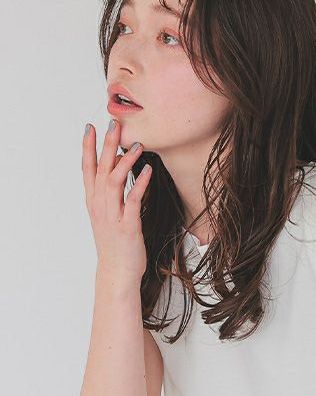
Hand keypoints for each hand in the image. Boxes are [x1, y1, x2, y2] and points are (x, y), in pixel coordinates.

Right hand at [82, 119, 151, 284]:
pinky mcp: (128, 226)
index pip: (87, 169)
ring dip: (125, 161)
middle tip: (113, 123)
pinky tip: (148, 171)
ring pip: (114, 181)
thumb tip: (116, 178)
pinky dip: (139, 184)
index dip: (87, 147)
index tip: (89, 127)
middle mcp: (100, 206)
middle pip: (101, 169)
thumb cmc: (116, 245)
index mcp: (94, 203)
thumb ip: (109, 198)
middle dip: (106, 145)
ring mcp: (112, 216)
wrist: (117, 272)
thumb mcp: (107, 218)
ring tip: (136, 144)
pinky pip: (133, 200)